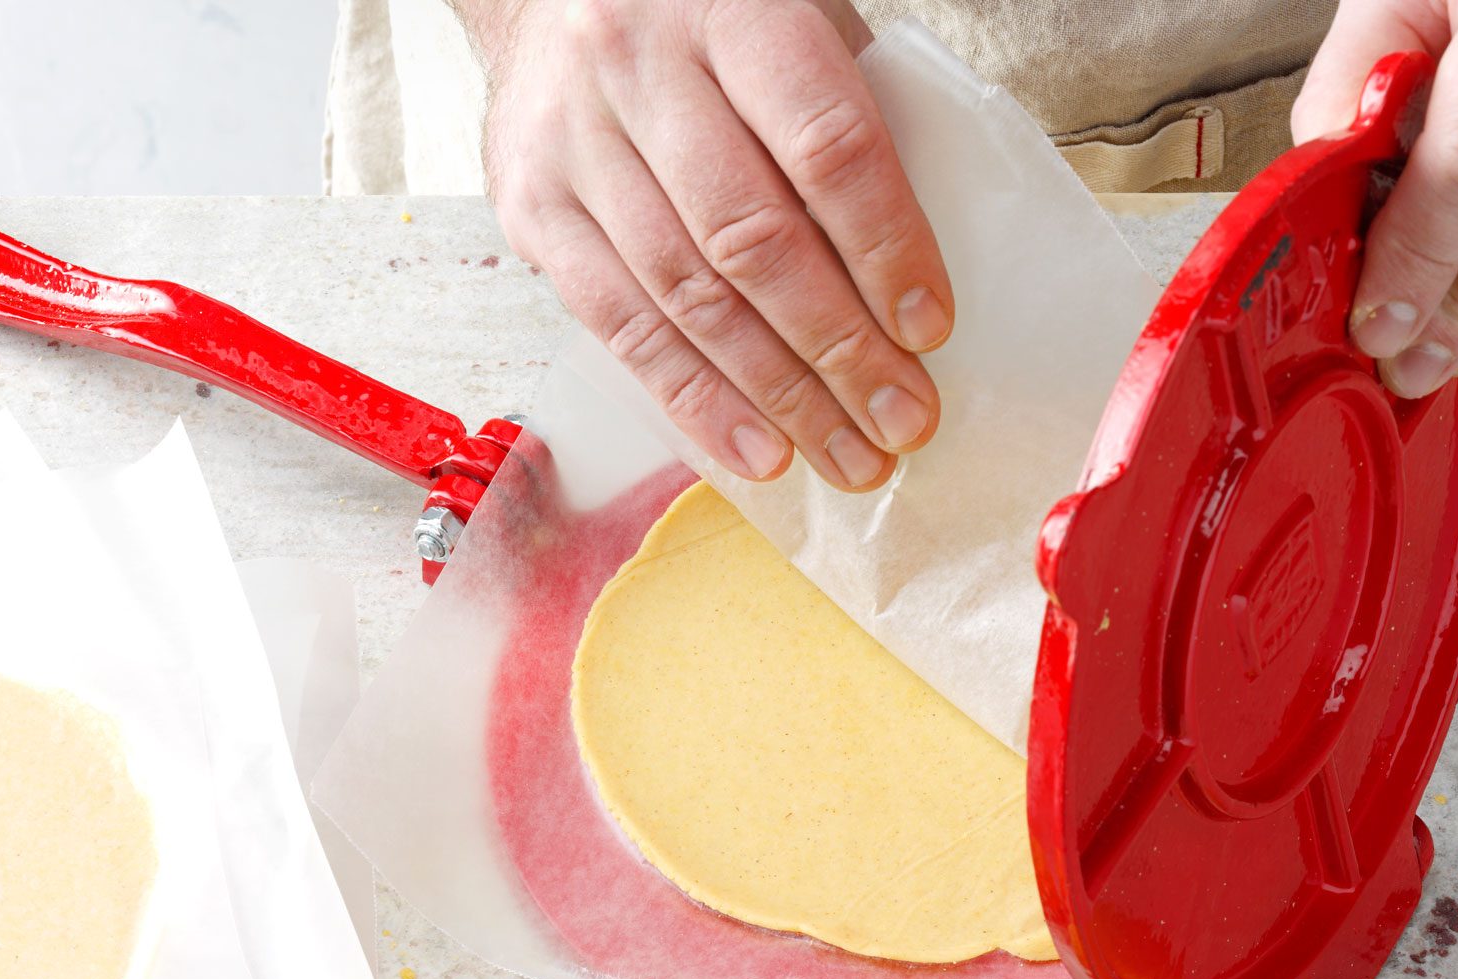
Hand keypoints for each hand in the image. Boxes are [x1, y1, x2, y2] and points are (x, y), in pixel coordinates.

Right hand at [468, 0, 951, 489]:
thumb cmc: (703, 17)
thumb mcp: (791, 22)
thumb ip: (843, 120)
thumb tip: (912, 277)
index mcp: (728, 6)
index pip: (824, 144)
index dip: (885, 247)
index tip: (929, 329)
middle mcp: (636, 68)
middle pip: (752, 238)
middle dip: (839, 348)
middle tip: (902, 421)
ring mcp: (571, 142)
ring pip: (686, 296)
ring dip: (777, 395)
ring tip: (845, 455)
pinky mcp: (529, 207)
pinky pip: (619, 327)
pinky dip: (695, 399)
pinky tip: (756, 449)